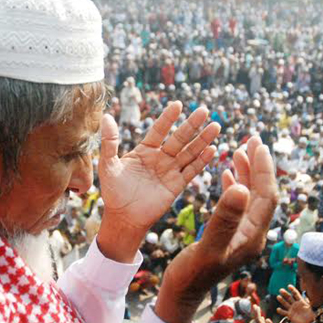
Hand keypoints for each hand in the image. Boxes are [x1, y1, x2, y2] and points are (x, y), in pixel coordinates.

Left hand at [97, 102, 219, 262]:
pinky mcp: (176, 186)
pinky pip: (191, 171)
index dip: (168, 118)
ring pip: (189, 152)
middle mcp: (160, 158)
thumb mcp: (108, 164)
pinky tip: (212, 150)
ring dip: (202, 140)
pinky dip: (202, 161)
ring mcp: (170, 171)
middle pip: (179, 138)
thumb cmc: (113, 191)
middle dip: (191, 125)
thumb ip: (109, 141)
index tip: (177, 104)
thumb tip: (107, 116)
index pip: (159, 130)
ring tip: (215, 126)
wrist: (123, 217)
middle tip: (204, 110)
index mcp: (144, 150)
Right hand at [154, 137, 277, 322]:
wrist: (182, 294)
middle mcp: (252, 234)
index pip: (266, 196)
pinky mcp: (231, 235)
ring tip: (240, 151)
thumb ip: (224, 219)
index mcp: (251, 236)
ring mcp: (242, 235)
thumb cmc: (191, 275)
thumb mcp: (207, 247)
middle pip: (263, 194)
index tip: (257, 145)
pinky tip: (228, 175)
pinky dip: (236, 186)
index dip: (263, 169)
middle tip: (252, 140)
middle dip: (259, 166)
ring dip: (248, 174)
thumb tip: (241, 187)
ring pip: (251, 198)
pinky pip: (239, 206)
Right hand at [277, 285, 314, 322]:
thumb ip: (308, 301)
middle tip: (281, 290)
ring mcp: (292, 309)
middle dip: (285, 294)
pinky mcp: (290, 315)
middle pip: (289, 297)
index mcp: (301, 301)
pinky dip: (281, 311)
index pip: (296, 294)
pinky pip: (284, 312)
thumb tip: (306, 296)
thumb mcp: (310, 307)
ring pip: (286, 304)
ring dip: (282, 300)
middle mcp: (295, 304)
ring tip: (278, 297)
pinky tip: (278, 309)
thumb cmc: (311, 315)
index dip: (292, 290)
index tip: (289, 286)